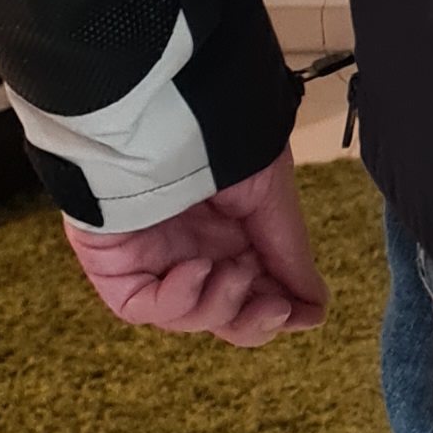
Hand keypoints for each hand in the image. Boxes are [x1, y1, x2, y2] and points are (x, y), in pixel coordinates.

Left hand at [61, 148, 327, 346]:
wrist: (173, 112)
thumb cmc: (223, 139)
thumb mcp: (270, 196)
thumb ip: (289, 256)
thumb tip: (316, 309)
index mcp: (232, 233)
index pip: (255, 290)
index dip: (278, 310)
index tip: (305, 314)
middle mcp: (194, 250)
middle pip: (222, 314)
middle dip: (251, 321)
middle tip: (275, 309)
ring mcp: (154, 261)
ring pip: (187, 317)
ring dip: (218, 307)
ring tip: (234, 275)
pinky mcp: (116, 266)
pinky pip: (143, 306)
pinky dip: (176, 301)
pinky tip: (197, 271)